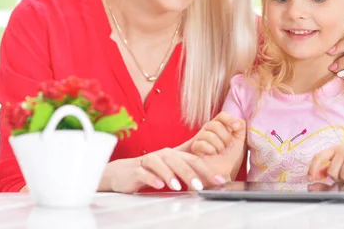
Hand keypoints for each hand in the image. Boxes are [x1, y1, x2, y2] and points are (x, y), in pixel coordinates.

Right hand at [99, 148, 225, 192]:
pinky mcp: (136, 169)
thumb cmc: (151, 172)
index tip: (219, 181)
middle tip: (200, 186)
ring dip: (171, 175)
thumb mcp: (171, 173)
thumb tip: (208, 185)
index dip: (208, 170)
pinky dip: (152, 178)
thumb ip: (187, 176)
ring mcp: (149, 160)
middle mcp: (164, 155)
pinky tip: (159, 185)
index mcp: (175, 155)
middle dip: (191, 173)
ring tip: (178, 187)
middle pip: (179, 160)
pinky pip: (144, 172)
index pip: (194, 160)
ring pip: (162, 164)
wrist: (124, 173)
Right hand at [191, 112, 245, 155]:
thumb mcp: (240, 141)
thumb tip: (238, 121)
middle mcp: (209, 129)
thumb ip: (241, 129)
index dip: (229, 120)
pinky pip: (200, 144)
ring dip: (219, 145)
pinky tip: (213, 154)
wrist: (223, 173)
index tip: (236, 128)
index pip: (222, 115)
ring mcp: (200, 137)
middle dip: (226, 137)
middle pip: (216, 125)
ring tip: (220, 152)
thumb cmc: (230, 156)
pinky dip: (210, 149)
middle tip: (229, 146)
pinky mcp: (194, 147)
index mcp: (220, 125)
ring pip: (208, 135)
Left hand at [308, 146, 343, 181]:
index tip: (310, 178)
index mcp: (336, 149)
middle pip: (331, 172)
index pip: (318, 157)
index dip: (312, 168)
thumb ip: (330, 166)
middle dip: (337, 178)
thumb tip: (316, 174)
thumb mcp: (343, 160)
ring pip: (342, 176)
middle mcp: (342, 150)